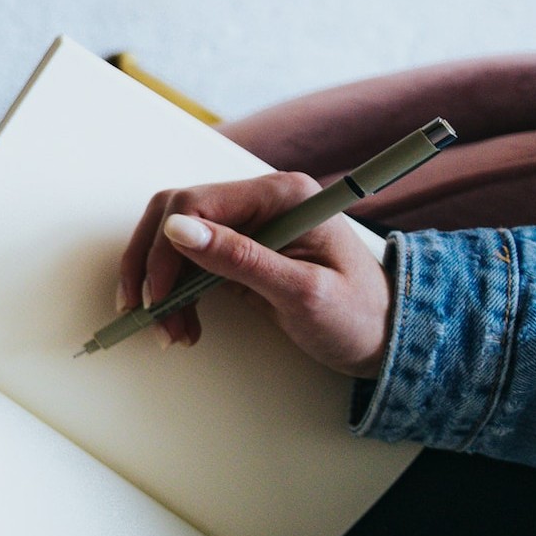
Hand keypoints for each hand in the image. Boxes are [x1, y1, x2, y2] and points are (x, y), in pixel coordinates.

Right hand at [118, 173, 392, 374]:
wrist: (386, 339)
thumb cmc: (358, 316)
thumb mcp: (302, 292)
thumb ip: (240, 258)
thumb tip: (178, 229)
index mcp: (281, 195)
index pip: (195, 203)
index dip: (165, 249)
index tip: (159, 296)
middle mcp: (261, 201)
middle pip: (174, 216)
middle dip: (154, 268)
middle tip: (149, 313)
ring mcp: (249, 224)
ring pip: (174, 240)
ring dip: (160, 285)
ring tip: (170, 330)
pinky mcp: (240, 251)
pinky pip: (188, 262)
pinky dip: (175, 293)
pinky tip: (182, 323)